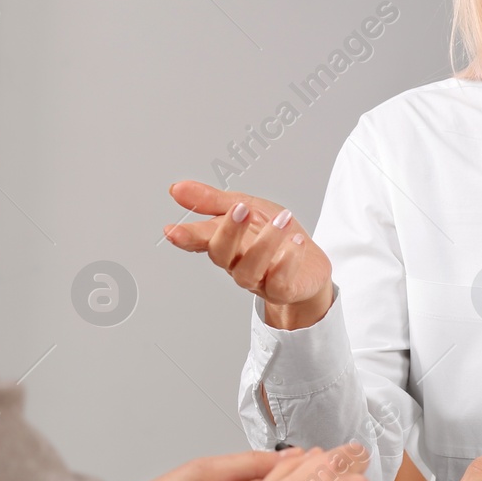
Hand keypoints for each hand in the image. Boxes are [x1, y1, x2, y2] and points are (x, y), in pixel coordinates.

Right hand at [164, 180, 334, 329]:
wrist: (309, 265)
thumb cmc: (274, 234)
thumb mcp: (247, 208)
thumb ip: (214, 201)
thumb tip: (176, 189)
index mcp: (225, 241)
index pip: (200, 239)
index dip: (186, 236)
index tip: (172, 230)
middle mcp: (236, 262)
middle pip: (221, 254)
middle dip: (228, 231)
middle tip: (241, 208)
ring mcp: (258, 279)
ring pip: (250, 269)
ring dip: (265, 243)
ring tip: (282, 220)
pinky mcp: (282, 291)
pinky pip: (279, 282)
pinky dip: (287, 262)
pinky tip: (296, 242)